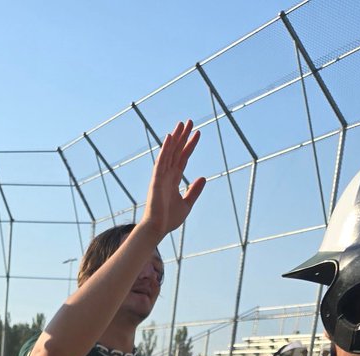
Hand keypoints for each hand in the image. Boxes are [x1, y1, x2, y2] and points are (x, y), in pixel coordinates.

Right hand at [141, 120, 205, 241]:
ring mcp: (161, 176)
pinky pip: (161, 161)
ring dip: (175, 138)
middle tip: (189, 121)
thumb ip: (194, 191)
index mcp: (173, 180)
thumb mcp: (187, 204)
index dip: (190, 145)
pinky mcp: (156, 180)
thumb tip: (203, 177)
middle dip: (183, 136)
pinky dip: (165, 149)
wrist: (158, 229)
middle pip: (176, 151)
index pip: (183, 158)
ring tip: (182, 124)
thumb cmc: (169, 220)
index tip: (198, 133)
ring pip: (169, 152)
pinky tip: (170, 137)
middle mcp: (167, 175)